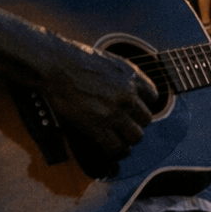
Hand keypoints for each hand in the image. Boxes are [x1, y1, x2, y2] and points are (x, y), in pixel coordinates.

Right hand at [42, 44, 158, 159]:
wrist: (57, 65)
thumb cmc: (76, 59)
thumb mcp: (110, 60)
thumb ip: (123, 76)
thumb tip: (126, 86)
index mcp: (132, 77)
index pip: (153, 97)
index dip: (142, 104)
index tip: (133, 109)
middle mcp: (127, 95)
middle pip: (146, 119)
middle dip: (136, 124)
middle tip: (125, 126)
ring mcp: (113, 112)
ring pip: (135, 136)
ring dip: (128, 139)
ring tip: (120, 139)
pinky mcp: (97, 126)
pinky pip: (116, 147)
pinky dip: (116, 152)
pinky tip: (112, 150)